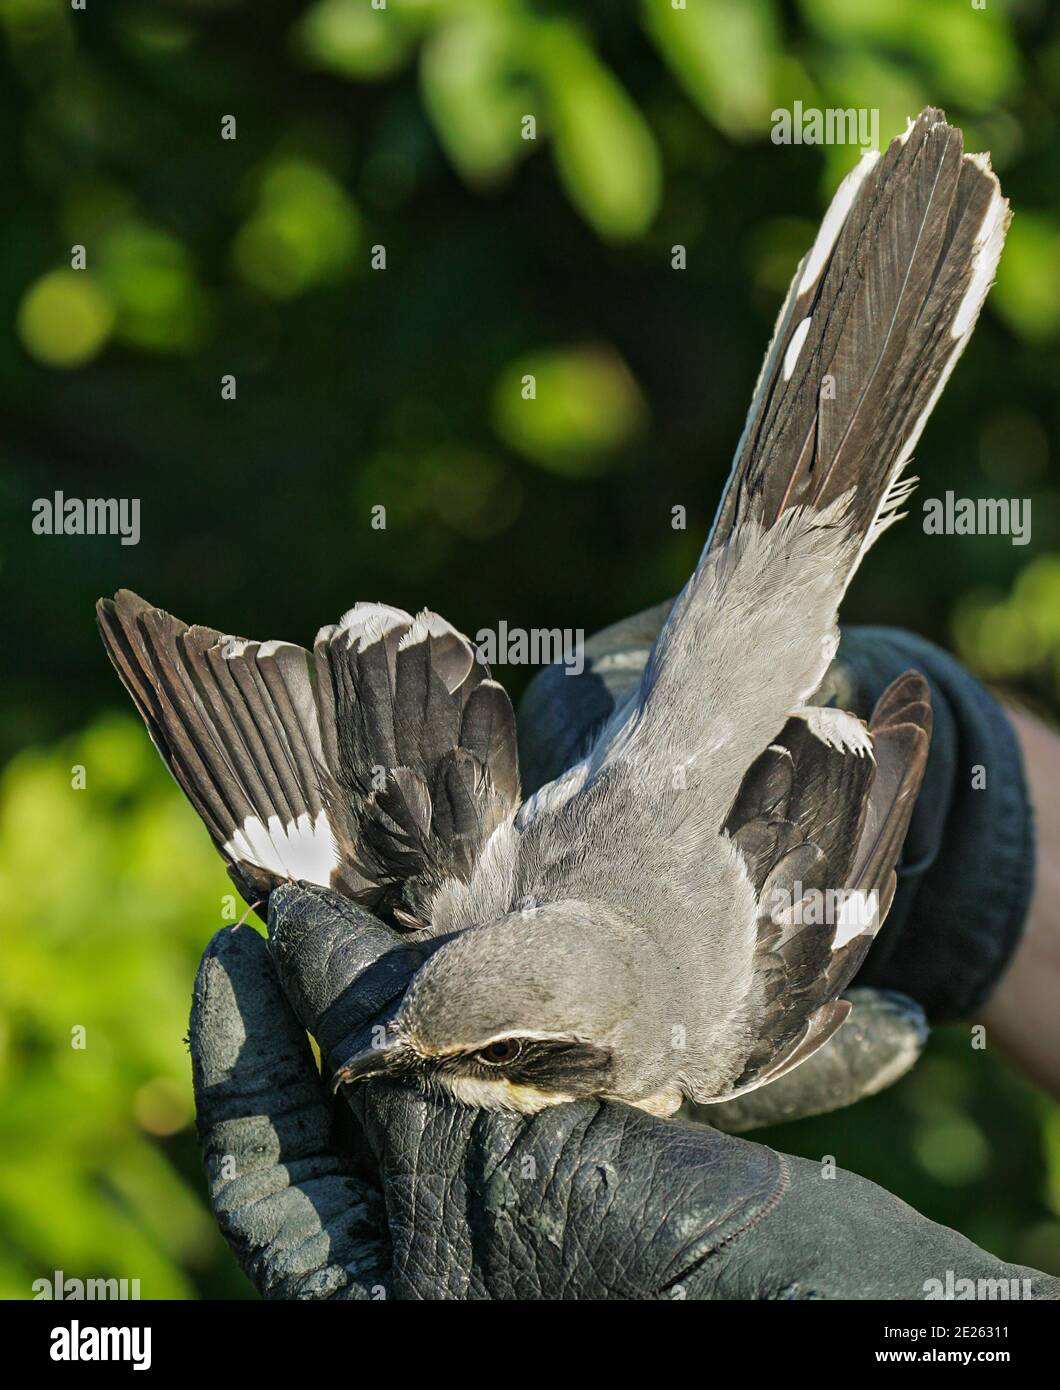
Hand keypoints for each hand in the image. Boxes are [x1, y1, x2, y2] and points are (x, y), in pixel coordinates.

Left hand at [188, 885, 1057, 1298]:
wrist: (821, 1302)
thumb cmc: (645, 1269)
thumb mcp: (481, 1153)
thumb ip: (383, 1040)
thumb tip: (297, 926)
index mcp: (365, 1295)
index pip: (261, 1161)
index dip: (238, 1041)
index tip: (236, 932)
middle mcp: (412, 1262)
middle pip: (331, 1117)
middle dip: (318, 1004)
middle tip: (307, 896)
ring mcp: (483, 1220)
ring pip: (408, 1091)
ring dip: (399, 997)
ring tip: (381, 901)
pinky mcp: (553, 1174)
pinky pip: (480, 1085)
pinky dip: (469, 1014)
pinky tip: (468, 948)